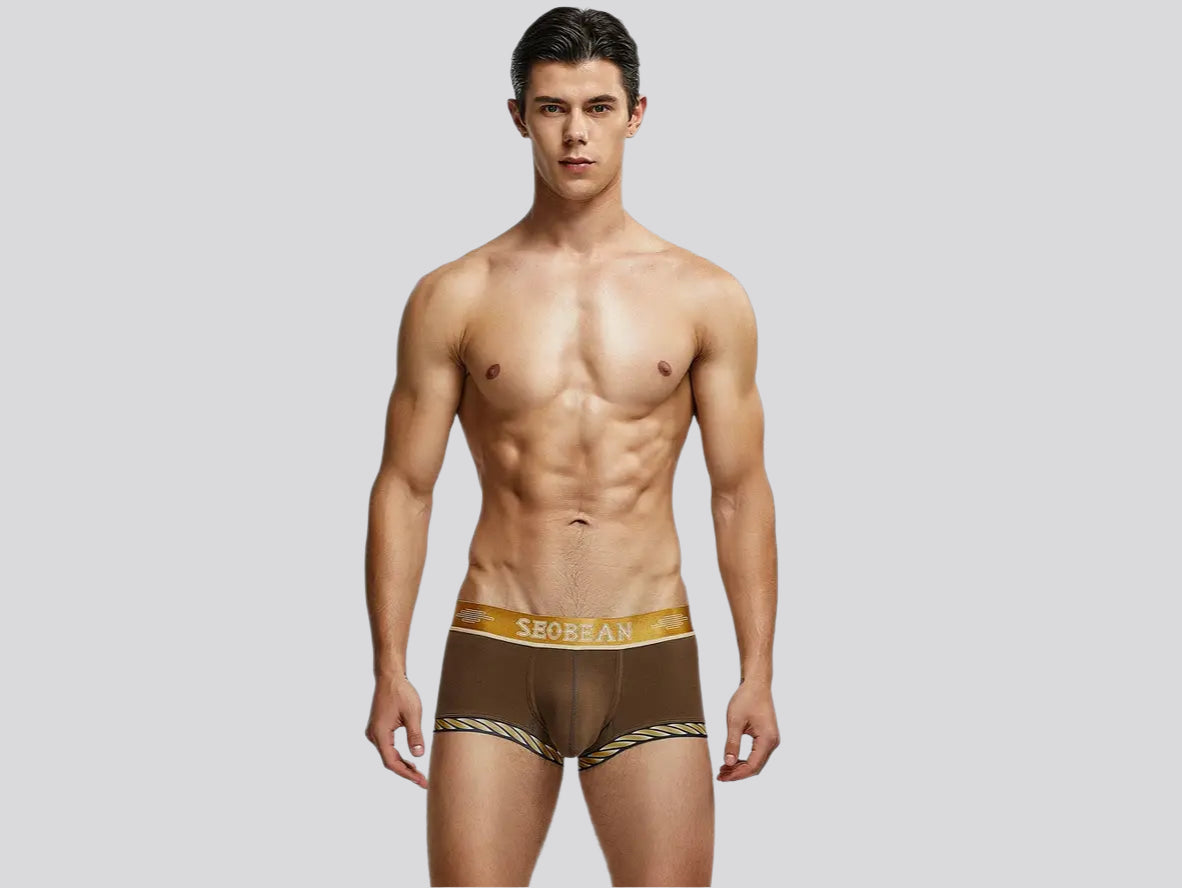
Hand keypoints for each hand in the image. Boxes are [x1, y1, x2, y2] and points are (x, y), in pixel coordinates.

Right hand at [365, 674, 428, 788]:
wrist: (390, 677)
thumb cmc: (401, 692)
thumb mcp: (413, 713)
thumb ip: (415, 735)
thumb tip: (418, 755)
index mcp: (380, 733)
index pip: (392, 762)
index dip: (406, 774)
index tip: (420, 781)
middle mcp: (374, 735)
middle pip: (389, 761)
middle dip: (406, 772)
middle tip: (423, 781)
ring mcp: (374, 732)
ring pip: (388, 755)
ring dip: (402, 765)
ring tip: (418, 773)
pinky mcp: (378, 729)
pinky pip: (387, 748)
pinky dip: (398, 756)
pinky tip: (409, 760)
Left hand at [718, 679, 779, 780]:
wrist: (756, 684)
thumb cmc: (746, 698)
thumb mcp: (735, 721)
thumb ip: (732, 743)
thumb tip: (728, 763)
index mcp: (767, 739)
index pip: (752, 766)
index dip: (737, 774)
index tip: (722, 777)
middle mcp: (772, 742)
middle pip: (755, 767)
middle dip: (738, 773)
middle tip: (720, 775)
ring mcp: (771, 740)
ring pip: (756, 762)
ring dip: (741, 767)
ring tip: (724, 769)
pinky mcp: (767, 737)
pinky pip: (757, 754)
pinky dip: (745, 760)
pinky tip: (732, 760)